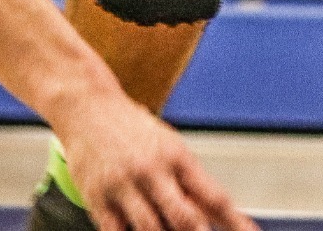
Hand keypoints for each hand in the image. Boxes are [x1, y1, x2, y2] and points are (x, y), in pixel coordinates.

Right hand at [56, 92, 256, 230]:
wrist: (87, 105)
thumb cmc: (132, 128)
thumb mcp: (169, 145)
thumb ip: (190, 183)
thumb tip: (217, 216)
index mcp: (177, 156)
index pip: (214, 196)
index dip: (236, 223)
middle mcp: (152, 170)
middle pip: (184, 218)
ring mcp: (123, 185)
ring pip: (151, 229)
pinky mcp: (96, 197)